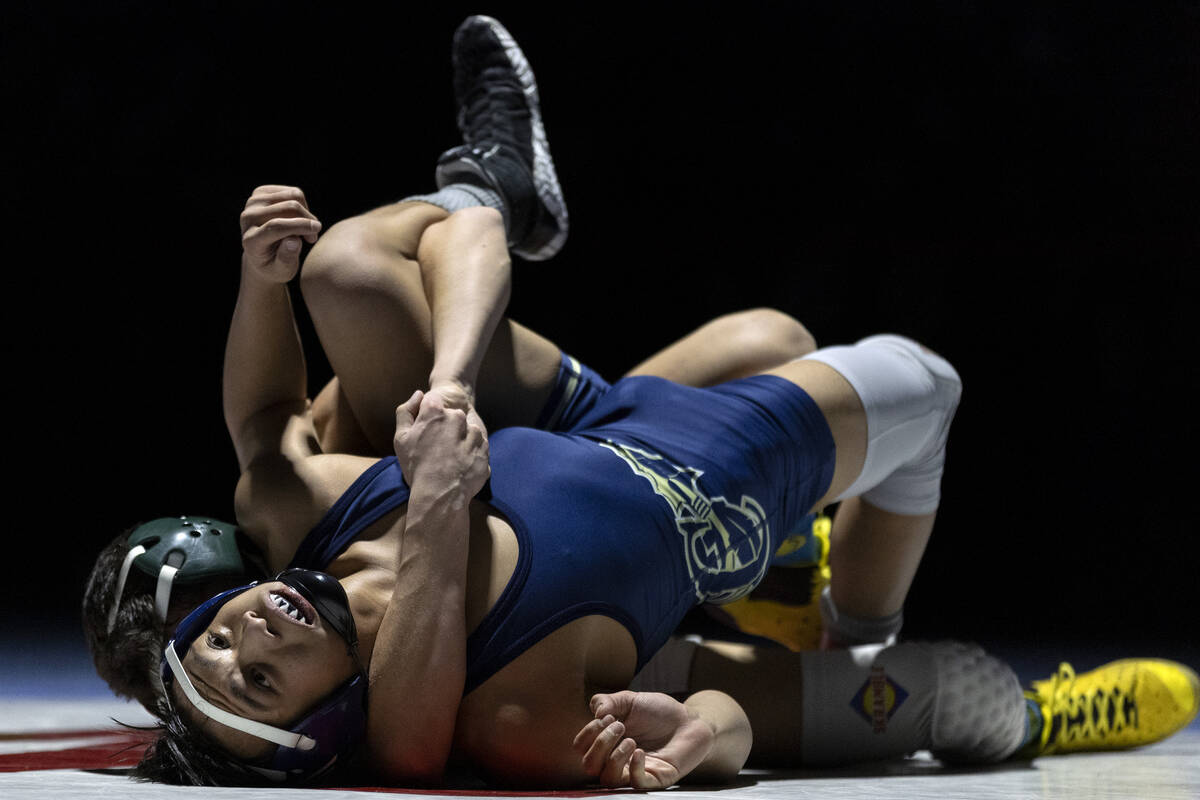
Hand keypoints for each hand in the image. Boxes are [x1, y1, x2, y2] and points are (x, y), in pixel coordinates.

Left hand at [239, 185, 321, 282]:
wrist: (262, 256)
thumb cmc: (275, 266)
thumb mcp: (282, 270)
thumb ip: (287, 257)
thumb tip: (294, 241)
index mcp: (250, 240)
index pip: (276, 226)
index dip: (299, 225)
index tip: (317, 229)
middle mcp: (247, 218)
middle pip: (287, 208)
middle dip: (307, 220)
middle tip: (312, 238)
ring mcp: (253, 203)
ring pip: (292, 196)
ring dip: (306, 213)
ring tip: (306, 231)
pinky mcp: (260, 193)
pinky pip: (292, 192)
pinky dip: (302, 205)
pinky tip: (298, 220)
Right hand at [393, 389, 489, 505]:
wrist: (440, 497)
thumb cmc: (416, 467)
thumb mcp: (401, 438)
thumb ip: (406, 411)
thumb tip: (418, 395)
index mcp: (435, 412)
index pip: (433, 402)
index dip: (429, 416)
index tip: (427, 432)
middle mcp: (457, 418)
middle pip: (453, 417)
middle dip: (448, 429)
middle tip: (437, 450)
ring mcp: (474, 434)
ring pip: (468, 432)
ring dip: (462, 442)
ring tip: (450, 461)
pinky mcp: (485, 450)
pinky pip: (478, 447)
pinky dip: (471, 455)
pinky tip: (460, 467)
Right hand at [573, 691, 714, 788]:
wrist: (689, 720)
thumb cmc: (659, 712)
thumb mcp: (631, 700)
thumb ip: (609, 701)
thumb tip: (595, 712)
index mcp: (607, 742)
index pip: (580, 748)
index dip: (588, 733)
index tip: (607, 716)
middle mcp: (616, 760)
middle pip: (589, 766)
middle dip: (600, 743)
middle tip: (619, 726)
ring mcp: (634, 771)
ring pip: (608, 779)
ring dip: (614, 757)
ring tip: (631, 740)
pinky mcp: (654, 779)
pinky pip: (636, 784)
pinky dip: (634, 768)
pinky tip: (640, 752)